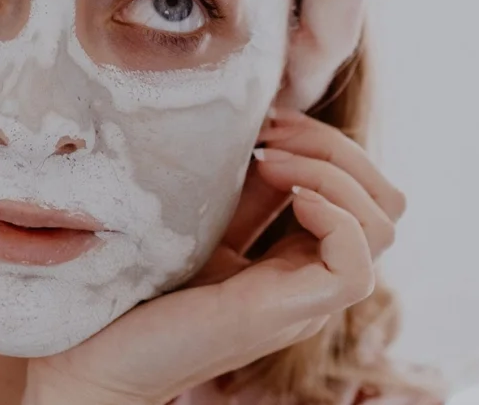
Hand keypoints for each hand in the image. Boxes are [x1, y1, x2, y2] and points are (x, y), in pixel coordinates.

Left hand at [21, 109, 406, 404]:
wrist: (96, 356)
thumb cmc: (132, 288)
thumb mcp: (199, 221)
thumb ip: (237, 189)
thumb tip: (262, 126)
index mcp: (291, 258)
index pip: (356, 191)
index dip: (322, 143)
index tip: (266, 122)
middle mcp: (307, 279)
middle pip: (382, 201)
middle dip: (335, 148)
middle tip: (272, 131)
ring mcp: (303, 299)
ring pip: (381, 225)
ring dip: (333, 173)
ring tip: (271, 159)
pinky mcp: (285, 313)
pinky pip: (355, 266)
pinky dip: (332, 214)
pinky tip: (285, 192)